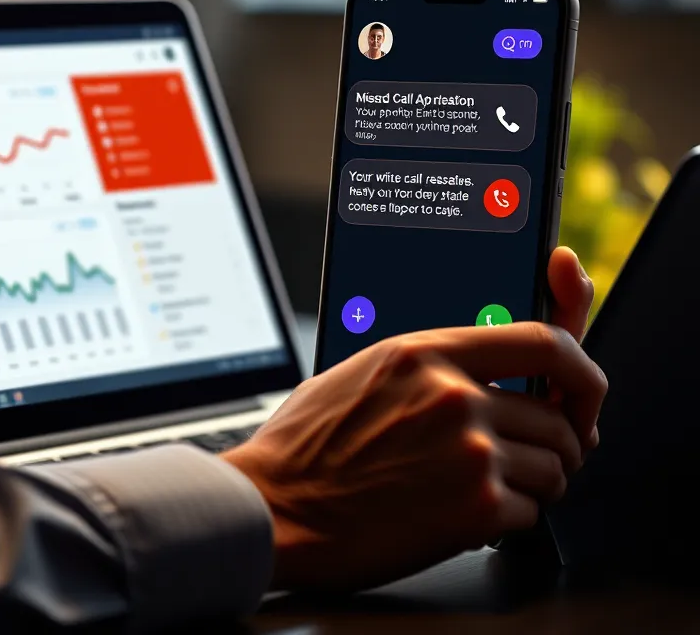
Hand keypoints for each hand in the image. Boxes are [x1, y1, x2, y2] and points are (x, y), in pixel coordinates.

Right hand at [222, 250, 604, 591]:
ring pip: (554, 466)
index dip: (581, 368)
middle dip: (558, 443)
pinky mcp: (473, 507)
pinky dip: (510, 519)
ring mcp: (468, 449)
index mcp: (425, 351)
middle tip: (534, 457)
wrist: (274, 505)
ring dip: (534, 483)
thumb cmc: (308, 443)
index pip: (542, 340)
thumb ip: (431, 365)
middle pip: (559, 415)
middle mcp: (454, 393)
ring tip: (487, 487)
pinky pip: (533, 512)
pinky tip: (466, 515)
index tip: (585, 389)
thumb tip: (490, 370)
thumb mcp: (366, 371)